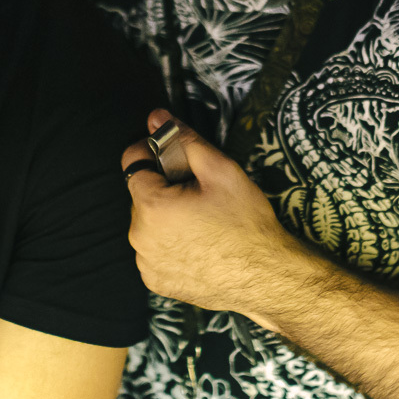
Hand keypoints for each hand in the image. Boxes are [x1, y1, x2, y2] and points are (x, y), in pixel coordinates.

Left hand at [120, 110, 310, 315]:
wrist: (266, 278)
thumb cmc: (246, 223)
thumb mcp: (221, 171)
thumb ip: (184, 140)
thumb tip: (156, 117)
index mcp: (151, 206)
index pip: (133, 162)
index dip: (154, 152)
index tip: (176, 157)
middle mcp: (139, 237)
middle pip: (141, 194)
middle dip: (164, 187)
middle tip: (199, 195)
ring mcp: (146, 263)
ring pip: (147, 224)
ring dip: (165, 216)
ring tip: (201, 222)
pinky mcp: (155, 281)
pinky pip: (153, 251)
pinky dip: (169, 244)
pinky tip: (198, 245)